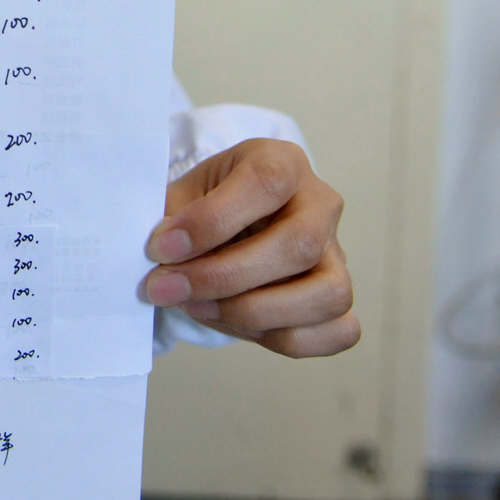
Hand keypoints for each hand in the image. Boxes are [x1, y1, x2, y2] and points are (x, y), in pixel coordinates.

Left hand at [142, 138, 357, 357]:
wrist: (231, 221)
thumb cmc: (208, 202)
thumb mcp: (184, 194)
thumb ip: (172, 221)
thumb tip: (162, 262)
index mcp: (282, 162)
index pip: (265, 183)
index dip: (211, 221)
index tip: (161, 247)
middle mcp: (320, 205)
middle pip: (298, 246)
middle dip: (223, 276)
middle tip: (166, 287)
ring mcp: (337, 254)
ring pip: (328, 294)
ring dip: (254, 313)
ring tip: (199, 306)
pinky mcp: (337, 296)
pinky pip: (339, 331)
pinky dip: (285, 337)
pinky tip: (235, 322)